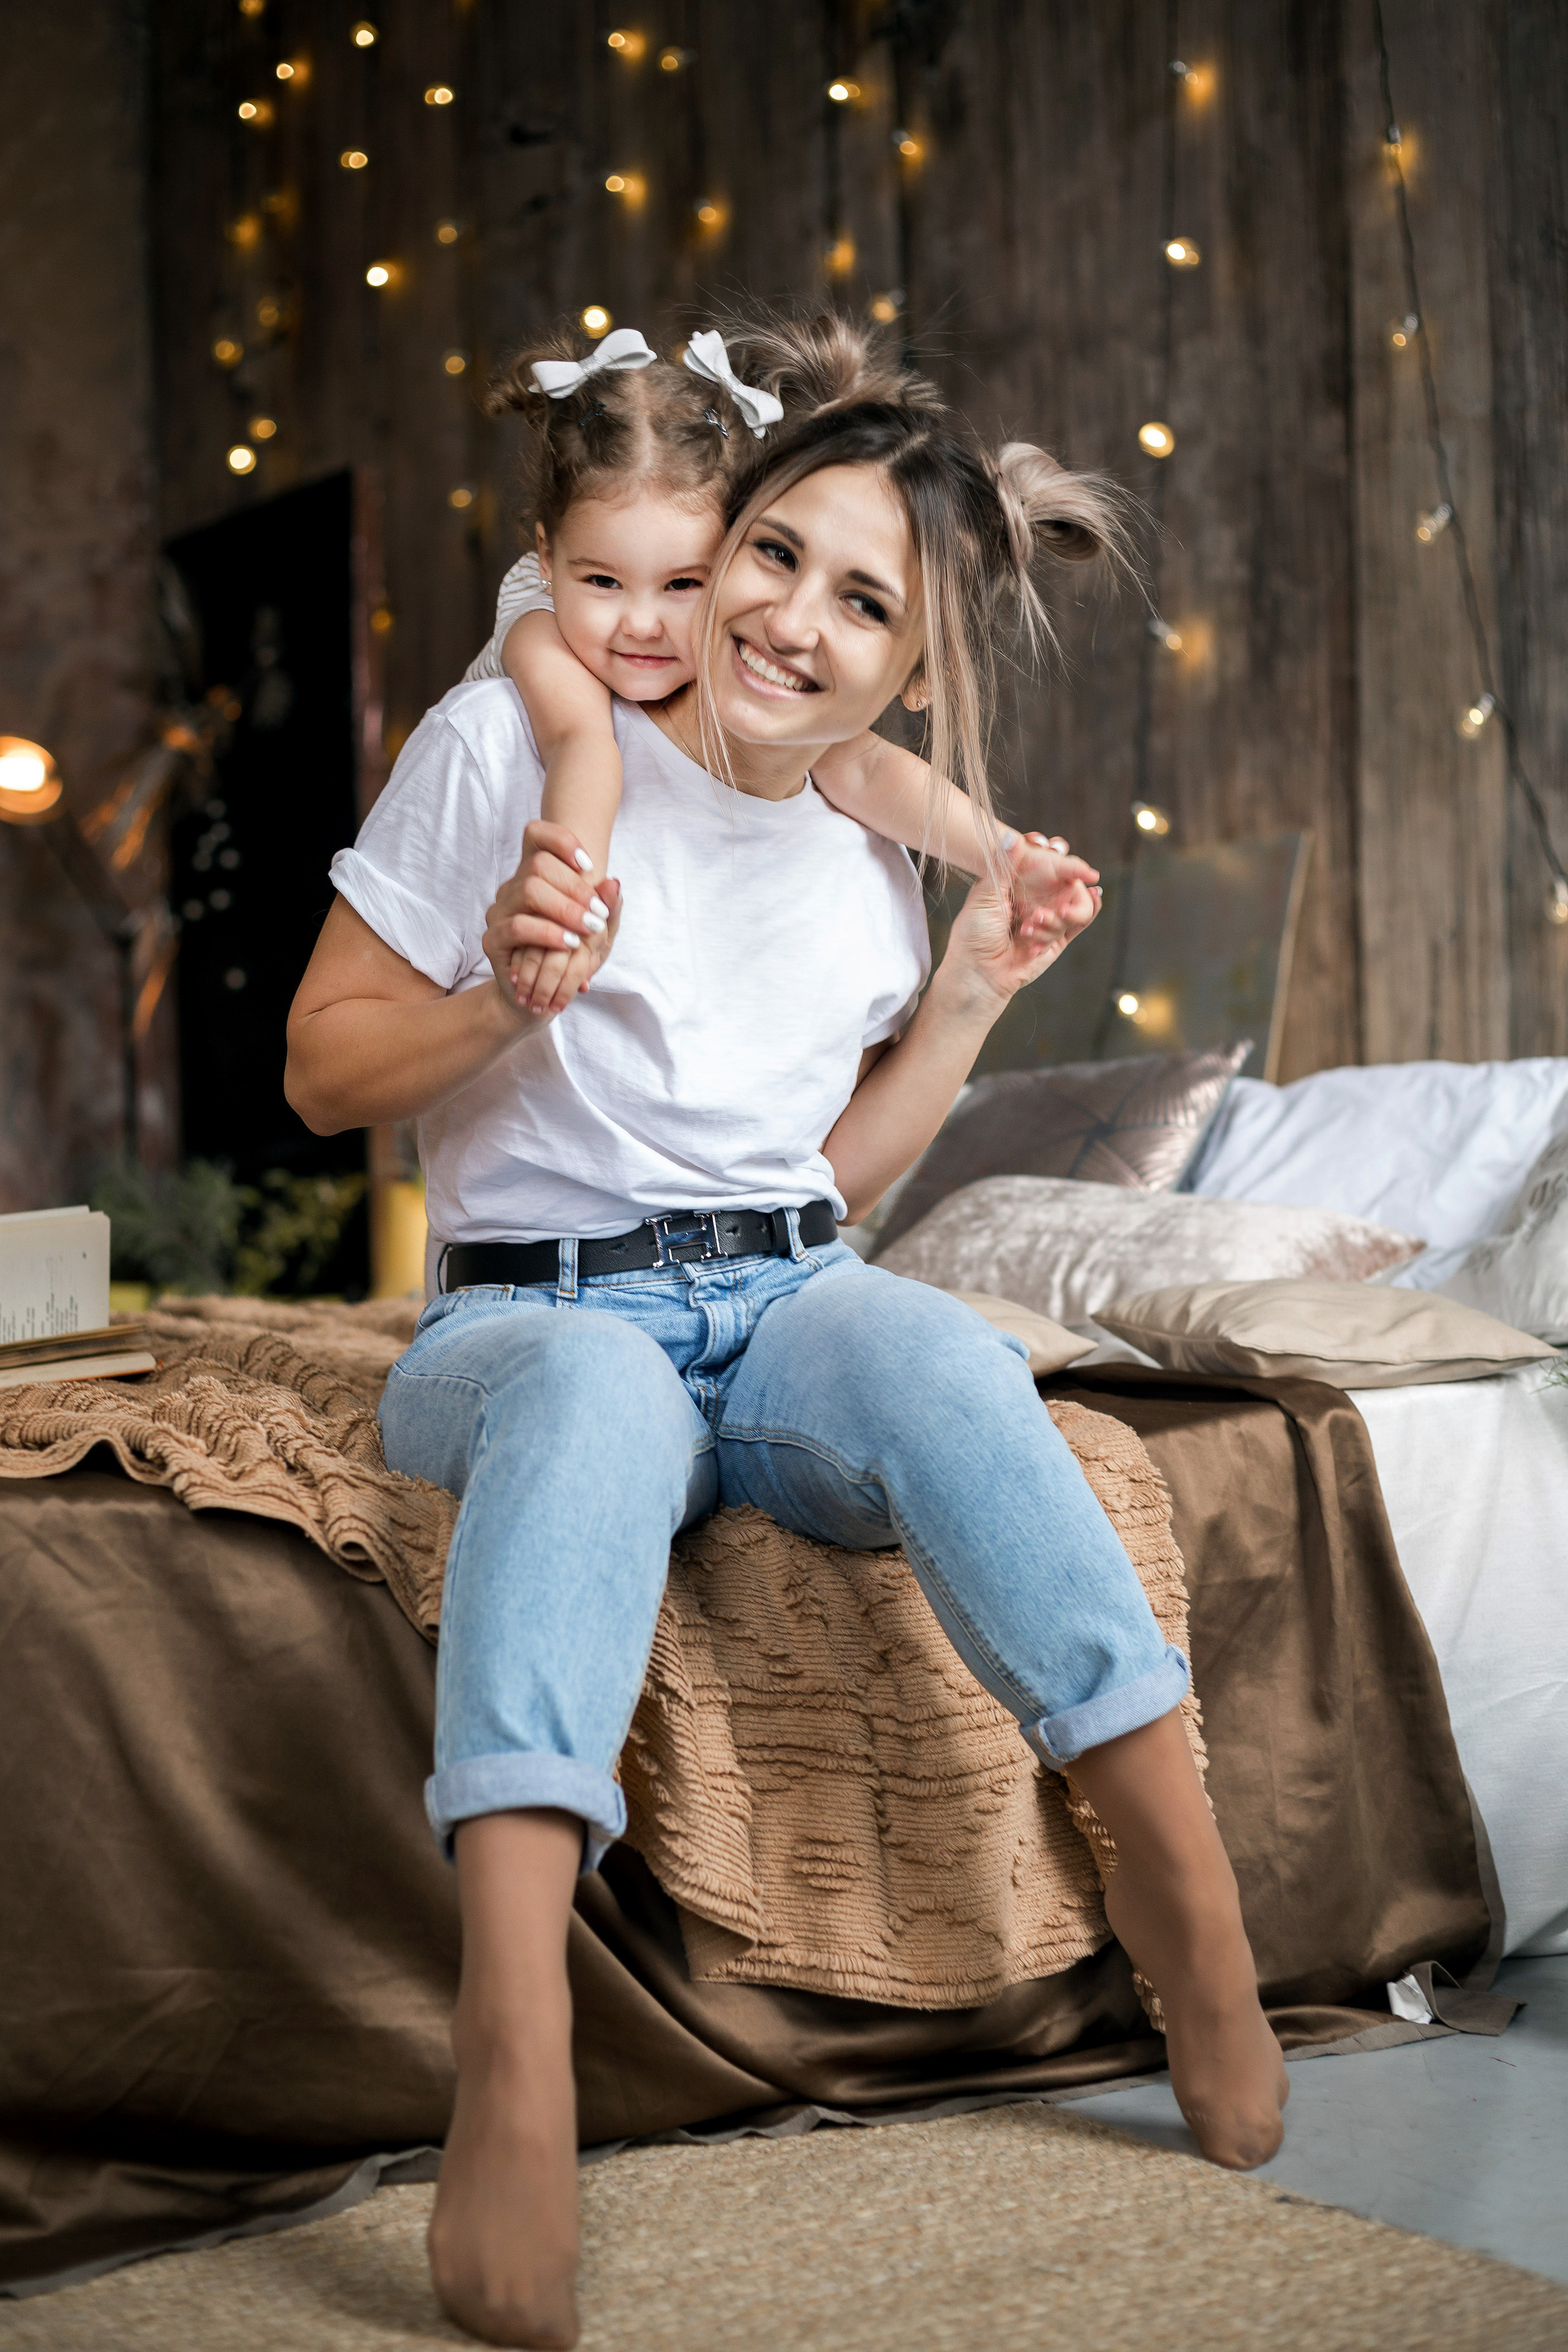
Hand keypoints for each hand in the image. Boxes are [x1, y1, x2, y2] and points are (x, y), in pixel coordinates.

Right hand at [484, 821, 621, 1021]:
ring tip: (586, 930)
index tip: (589, 864)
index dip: (561, 839)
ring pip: (528, 890)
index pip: (536, 834)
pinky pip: (517, 926)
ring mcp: (500, 911)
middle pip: (538, 864)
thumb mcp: (599, 933)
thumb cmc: (571, 958)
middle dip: (575, 887)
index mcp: (535, 875)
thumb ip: (608, 907)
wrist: (542, 997)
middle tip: (597, 913)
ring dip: (565, 909)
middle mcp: (513, 887)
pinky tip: (568, 943)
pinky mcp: (493, 939)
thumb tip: (613, 882)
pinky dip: (547, 932)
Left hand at [942, 831, 1100, 1010]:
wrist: (978, 971)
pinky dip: (1087, 912)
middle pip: (1064, 878)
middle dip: (1070, 874)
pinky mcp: (1058, 938)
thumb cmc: (974, 933)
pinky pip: (1081, 922)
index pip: (1041, 860)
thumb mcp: (985, 896)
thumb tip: (1012, 836)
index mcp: (1016, 882)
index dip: (1052, 852)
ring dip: (1056, 916)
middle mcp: (1036, 897)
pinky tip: (1093, 898)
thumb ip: (1003, 867)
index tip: (1056, 848)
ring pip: (1073, 903)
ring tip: (1032, 926)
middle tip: (1074, 872)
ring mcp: (1048, 916)